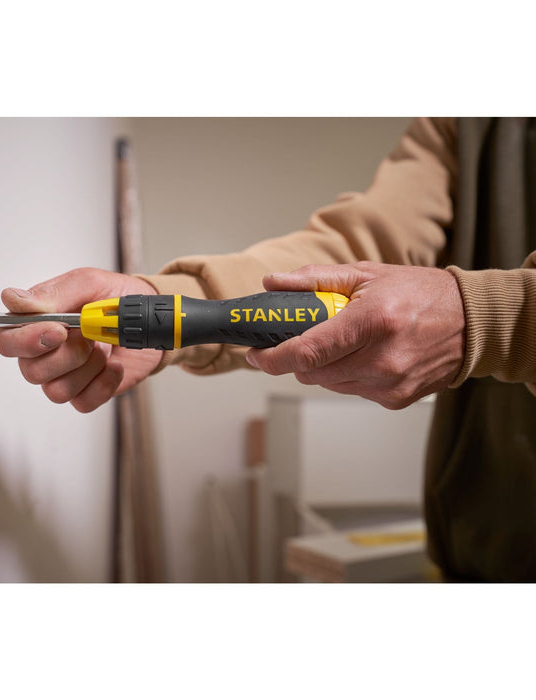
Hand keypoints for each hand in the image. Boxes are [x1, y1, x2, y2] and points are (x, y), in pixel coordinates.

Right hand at [0, 268, 161, 411]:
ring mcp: (64, 376)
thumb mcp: (87, 283)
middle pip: (31, 371)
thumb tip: (13, 299)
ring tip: (103, 347)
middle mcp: (44, 353)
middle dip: (68, 354)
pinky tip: (115, 364)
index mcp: (35, 324)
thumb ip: (51, 294)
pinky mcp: (86, 393)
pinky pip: (83, 402)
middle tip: (89, 335)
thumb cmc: (114, 297)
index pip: (7, 341)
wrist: (147, 318)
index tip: (59, 329)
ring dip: (87, 368)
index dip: (27, 340)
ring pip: (56, 390)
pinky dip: (104, 383)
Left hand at [246, 261, 465, 408]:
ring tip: (341, 342)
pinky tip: (363, 356)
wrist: (472, 323)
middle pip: (311, 372)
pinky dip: (346, 375)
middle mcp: (381, 360)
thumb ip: (314, 280)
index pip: (306, 352)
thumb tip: (273, 283)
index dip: (271, 358)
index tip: (254, 354)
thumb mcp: (366, 275)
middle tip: (301, 337)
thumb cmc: (420, 293)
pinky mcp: (395, 400)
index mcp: (371, 323)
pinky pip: (351, 391)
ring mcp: (389, 384)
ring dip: (322, 366)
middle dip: (296, 357)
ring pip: (328, 384)